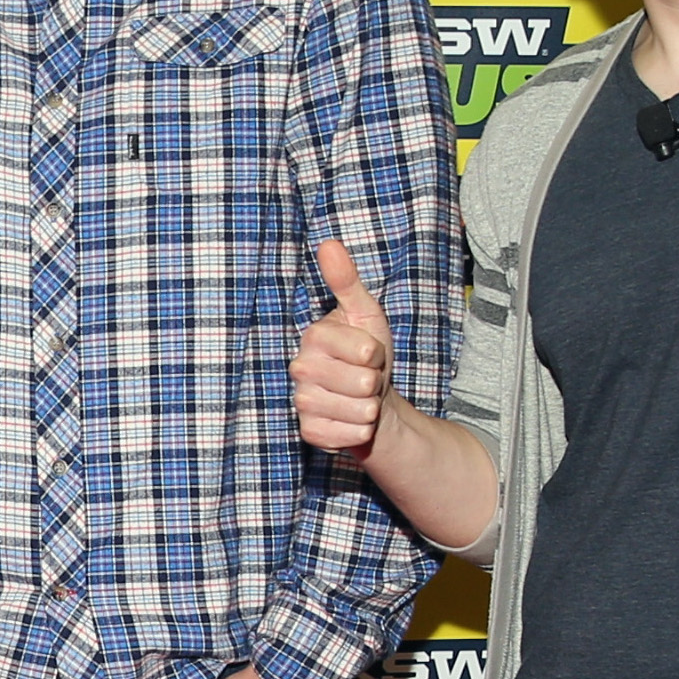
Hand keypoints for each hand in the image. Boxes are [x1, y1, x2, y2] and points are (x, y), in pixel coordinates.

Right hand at [290, 239, 398, 454]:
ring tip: (361, 400)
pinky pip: (344, 435)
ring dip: (369, 409)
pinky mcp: (307, 431)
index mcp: (314, 336)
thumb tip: (329, 244)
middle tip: (367, 379)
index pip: (364, 350)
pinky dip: (358, 432)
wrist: (368, 401)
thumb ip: (346, 282)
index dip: (377, 355)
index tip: (370, 354)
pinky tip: (352, 420)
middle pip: (361, 383)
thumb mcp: (366, 315)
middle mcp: (301, 367)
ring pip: (355, 411)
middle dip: (376, 384)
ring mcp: (301, 401)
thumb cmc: (368, 357)